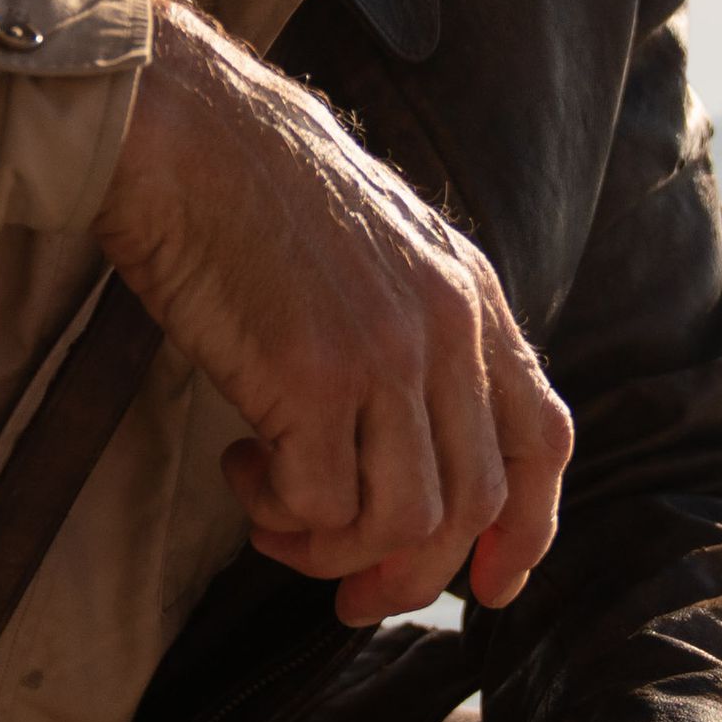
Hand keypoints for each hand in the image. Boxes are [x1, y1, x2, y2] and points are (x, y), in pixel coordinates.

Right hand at [93, 0, 571, 622]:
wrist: (180, 128)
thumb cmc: (251, 185)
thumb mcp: (375, 243)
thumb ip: (417, 323)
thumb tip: (413, 447)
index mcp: (471, 289)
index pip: (540, 437)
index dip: (528, 528)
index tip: (488, 585)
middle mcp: (447, 324)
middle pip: (475, 502)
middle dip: (411, 572)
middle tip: (347, 593)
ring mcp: (385, 352)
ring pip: (404, 522)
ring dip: (334, 549)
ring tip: (273, 515)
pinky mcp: (312, 378)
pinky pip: (322, 509)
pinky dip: (279, 516)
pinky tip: (238, 467)